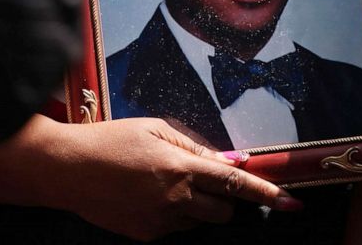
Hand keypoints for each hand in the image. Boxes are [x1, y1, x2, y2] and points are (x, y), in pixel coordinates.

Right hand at [64, 117, 300, 240]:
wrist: (69, 170)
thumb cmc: (111, 140)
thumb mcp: (155, 128)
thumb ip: (195, 146)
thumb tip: (231, 158)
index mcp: (180, 166)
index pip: (234, 183)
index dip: (266, 193)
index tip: (292, 201)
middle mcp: (175, 199)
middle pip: (223, 211)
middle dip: (225, 200)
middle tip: (204, 180)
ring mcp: (160, 223)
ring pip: (198, 221)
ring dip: (196, 206)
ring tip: (164, 183)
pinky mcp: (145, 237)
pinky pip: (173, 229)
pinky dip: (172, 214)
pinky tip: (146, 195)